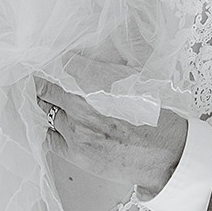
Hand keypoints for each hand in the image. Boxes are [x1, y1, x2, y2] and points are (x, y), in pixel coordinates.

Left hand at [35, 69, 187, 197]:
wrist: (166, 152)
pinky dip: (55, 132)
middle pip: (45, 88)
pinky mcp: (75, 152)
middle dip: (47, 86)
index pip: (60, 64)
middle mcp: (80, 103)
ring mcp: (75, 129)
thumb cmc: (156, 116)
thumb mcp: (138, 78)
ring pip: (48, 113)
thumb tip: (97, 58)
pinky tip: (64, 130)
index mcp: (95, 80)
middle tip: (48, 86)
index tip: (55, 66)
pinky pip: (50, 138)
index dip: (57, 64)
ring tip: (62, 110)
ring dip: (54, 109)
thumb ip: (110, 67)